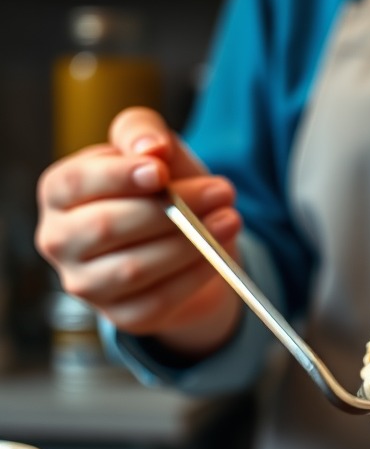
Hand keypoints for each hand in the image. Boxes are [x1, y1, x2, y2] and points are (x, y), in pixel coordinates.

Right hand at [36, 107, 242, 357]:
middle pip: (106, 227)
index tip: (161, 171)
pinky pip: (160, 299)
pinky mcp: (123, 315)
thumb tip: (152, 148)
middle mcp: (60, 241)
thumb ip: (143, 133)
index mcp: (59, 193)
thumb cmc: (160, 191)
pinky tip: (220, 254)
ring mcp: (87, 284)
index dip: (118, 176)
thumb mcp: (154, 150)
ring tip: (231, 220)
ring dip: (190, 243)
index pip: (75, 183)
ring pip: (134, 268)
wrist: (184, 243)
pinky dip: (195, 275)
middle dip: (170, 209)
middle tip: (222, 191)